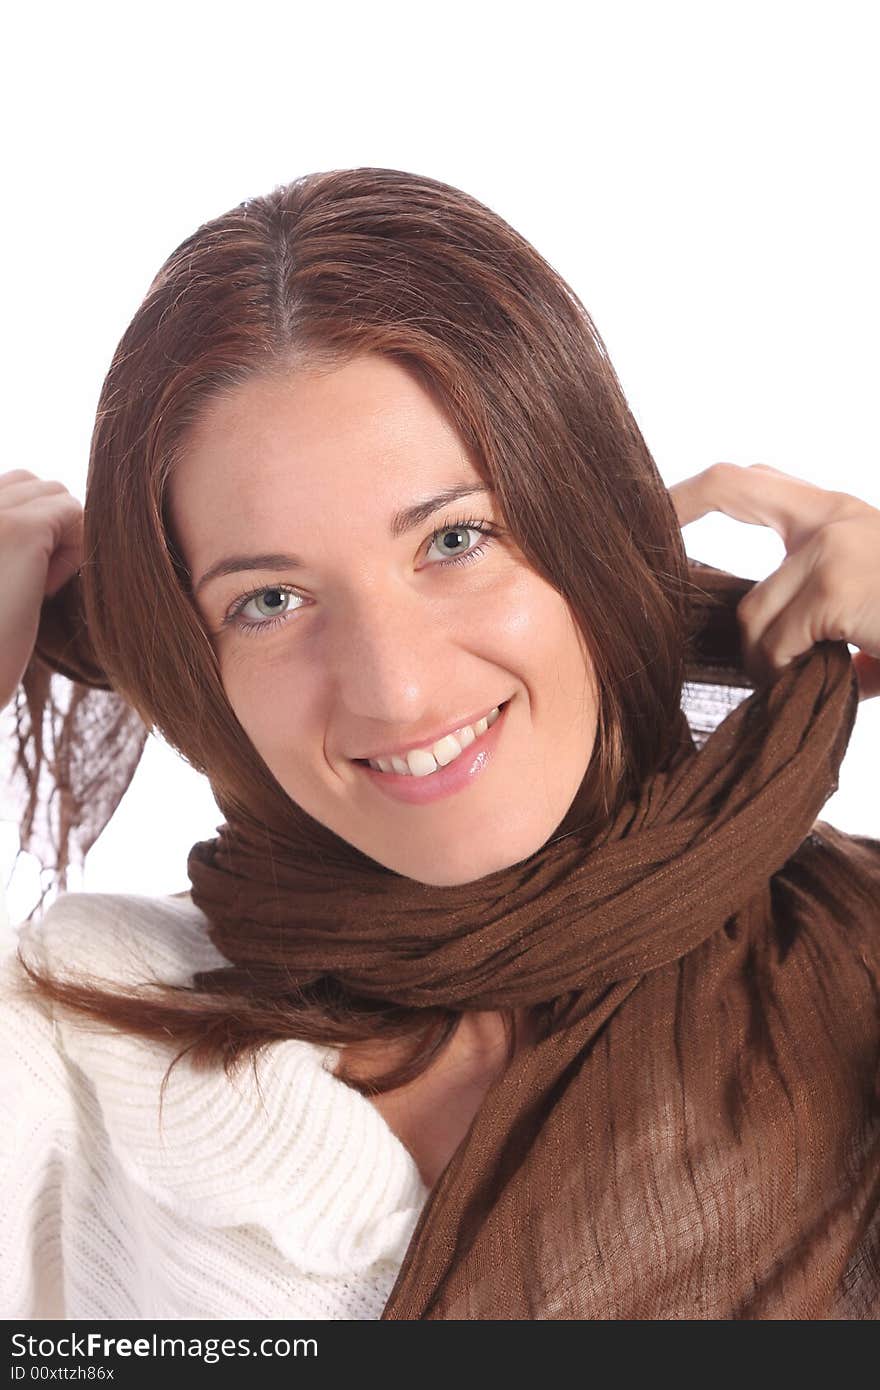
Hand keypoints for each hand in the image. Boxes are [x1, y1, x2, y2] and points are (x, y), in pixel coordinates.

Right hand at [0, 468, 83, 710]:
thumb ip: (6, 547)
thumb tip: (50, 524)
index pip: (10, 485)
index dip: (27, 526)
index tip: (15, 576)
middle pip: (34, 482)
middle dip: (47, 526)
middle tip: (30, 582)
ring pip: (56, 494)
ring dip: (60, 539)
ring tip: (35, 587)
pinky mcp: (20, 529)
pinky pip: (75, 514)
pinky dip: (74, 553)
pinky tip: (45, 592)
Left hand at [668, 462, 879, 700]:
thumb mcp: (872, 599)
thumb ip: (827, 611)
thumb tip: (795, 659)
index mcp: (838, 513)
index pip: (753, 480)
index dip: (696, 492)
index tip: (657, 514)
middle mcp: (832, 516)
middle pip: (728, 484)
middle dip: (677, 503)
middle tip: (647, 548)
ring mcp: (831, 548)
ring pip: (749, 611)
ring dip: (758, 657)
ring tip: (783, 678)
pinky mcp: (834, 589)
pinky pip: (775, 644)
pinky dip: (781, 673)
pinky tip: (806, 684)